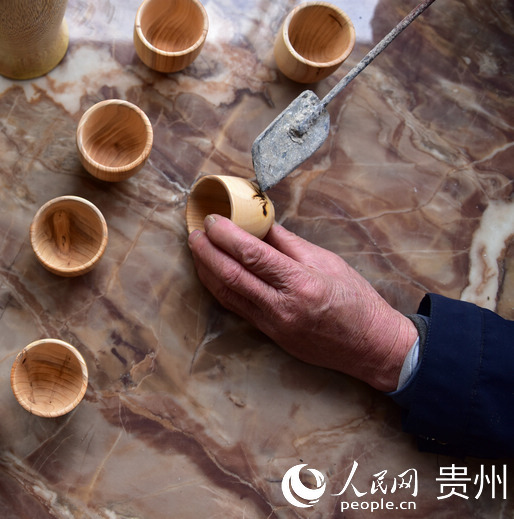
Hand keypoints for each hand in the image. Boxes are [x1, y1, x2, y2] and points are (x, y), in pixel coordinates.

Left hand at [188, 215, 416, 391]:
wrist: (372, 347)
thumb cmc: (356, 300)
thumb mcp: (327, 262)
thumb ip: (289, 243)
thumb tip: (259, 222)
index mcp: (300, 284)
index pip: (252, 255)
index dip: (225, 235)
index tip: (211, 219)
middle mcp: (282, 307)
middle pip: (231, 275)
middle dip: (206, 251)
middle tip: (194, 231)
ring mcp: (273, 324)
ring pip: (227, 294)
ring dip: (206, 269)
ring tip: (197, 248)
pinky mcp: (269, 335)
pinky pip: (236, 307)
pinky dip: (219, 287)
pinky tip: (211, 273)